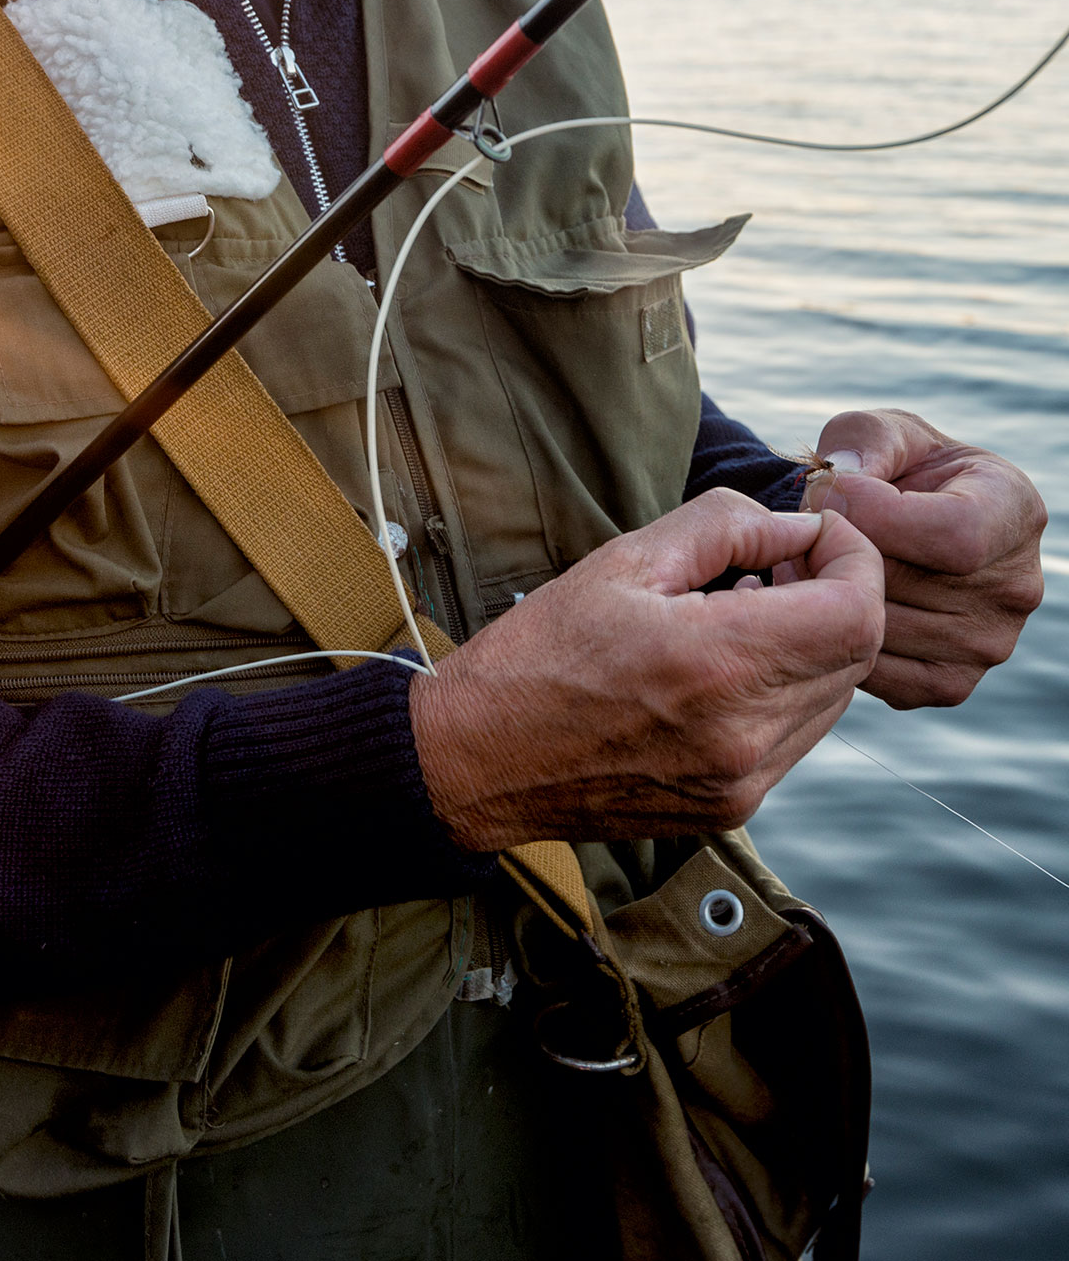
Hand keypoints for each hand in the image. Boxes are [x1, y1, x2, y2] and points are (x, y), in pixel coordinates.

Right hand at [408, 489, 884, 851]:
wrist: (477, 758)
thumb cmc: (536, 654)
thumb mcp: (620, 563)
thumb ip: (722, 528)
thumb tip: (794, 526)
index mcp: (716, 664)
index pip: (858, 613)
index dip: (857, 560)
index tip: (817, 535)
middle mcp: (745, 735)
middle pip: (857, 655)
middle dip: (837, 594)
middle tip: (779, 561)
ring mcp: (743, 782)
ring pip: (834, 698)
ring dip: (812, 644)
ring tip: (747, 609)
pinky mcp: (731, 808)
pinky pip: (797, 737)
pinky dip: (784, 690)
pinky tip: (725, 663)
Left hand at [802, 409, 1046, 709]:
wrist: (890, 522)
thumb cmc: (889, 468)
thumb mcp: (881, 432)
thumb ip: (865, 441)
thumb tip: (843, 484)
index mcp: (1014, 511)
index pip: (956, 535)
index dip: (877, 512)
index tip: (832, 490)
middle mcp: (1018, 586)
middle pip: (911, 585)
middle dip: (837, 552)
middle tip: (796, 532)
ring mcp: (990, 644)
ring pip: (887, 631)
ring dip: (826, 598)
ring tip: (802, 563)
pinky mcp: (950, 682)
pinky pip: (882, 673)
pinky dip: (836, 641)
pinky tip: (820, 602)